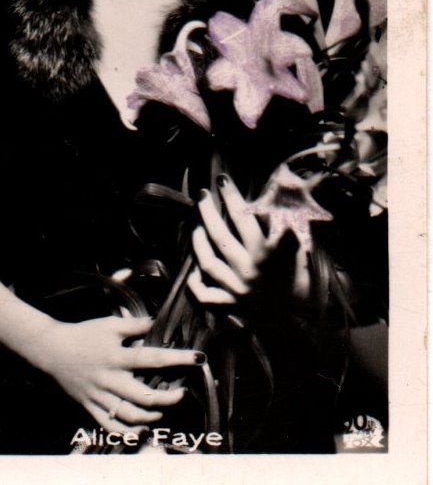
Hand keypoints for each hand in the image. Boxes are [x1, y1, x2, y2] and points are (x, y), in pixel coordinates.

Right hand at [36, 314, 199, 432]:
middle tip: (182, 393)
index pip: (153, 359)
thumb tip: (158, 322)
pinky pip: (110, 426)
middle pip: (144, 396)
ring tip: (163, 408)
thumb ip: (135, 325)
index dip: (178, 359)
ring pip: (130, 415)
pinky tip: (142, 428)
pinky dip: (128, 432)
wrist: (52, 350)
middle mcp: (110, 379)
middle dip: (169, 398)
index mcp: (117, 356)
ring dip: (152, 415)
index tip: (198, 359)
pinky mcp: (90, 407)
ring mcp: (99, 396)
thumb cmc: (84, 334)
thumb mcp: (110, 324)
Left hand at [187, 174, 310, 304]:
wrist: (303, 319)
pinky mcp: (232, 306)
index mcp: (270, 252)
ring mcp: (239, 289)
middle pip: (220, 235)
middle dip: (208, 210)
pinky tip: (194, 270)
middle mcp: (251, 270)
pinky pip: (206, 295)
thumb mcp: (301, 246)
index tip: (222, 179)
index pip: (245, 216)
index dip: (232, 196)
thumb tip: (276, 190)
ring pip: (208, 261)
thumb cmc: (302, 277)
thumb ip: (285, 222)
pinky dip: (196, 283)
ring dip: (198, 240)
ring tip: (196, 225)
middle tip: (203, 194)